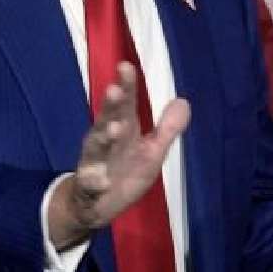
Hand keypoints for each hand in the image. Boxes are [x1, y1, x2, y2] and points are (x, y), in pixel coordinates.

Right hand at [48, 63, 189, 249]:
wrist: (96, 205)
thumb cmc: (125, 172)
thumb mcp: (152, 152)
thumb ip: (167, 129)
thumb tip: (184, 99)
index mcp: (122, 129)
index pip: (124, 104)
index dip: (126, 86)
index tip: (125, 66)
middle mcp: (104, 140)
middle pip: (106, 119)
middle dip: (111, 105)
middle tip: (116, 90)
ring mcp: (94, 162)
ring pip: (96, 147)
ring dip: (104, 137)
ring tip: (115, 129)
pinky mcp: (88, 185)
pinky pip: (90, 182)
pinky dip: (94, 180)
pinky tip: (102, 180)